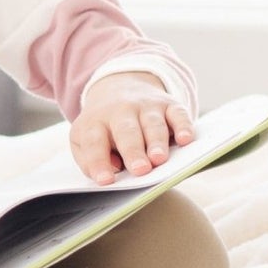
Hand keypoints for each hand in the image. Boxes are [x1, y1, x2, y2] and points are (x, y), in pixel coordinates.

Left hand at [71, 78, 194, 183]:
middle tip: (140, 170)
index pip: (93, 142)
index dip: (98, 161)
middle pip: (126, 132)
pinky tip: (185, 139)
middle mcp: (121, 111)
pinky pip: (178, 114)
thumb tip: (110, 170)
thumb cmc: (102, 126)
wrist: (120, 87)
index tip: (105, 181)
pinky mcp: (170, 104)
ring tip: (159, 159)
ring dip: (157, 142)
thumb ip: (88, 158)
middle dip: (134, 151)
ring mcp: (147, 106)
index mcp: (94, 122)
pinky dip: (183, 126)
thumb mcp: (82, 140)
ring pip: (153, 124)